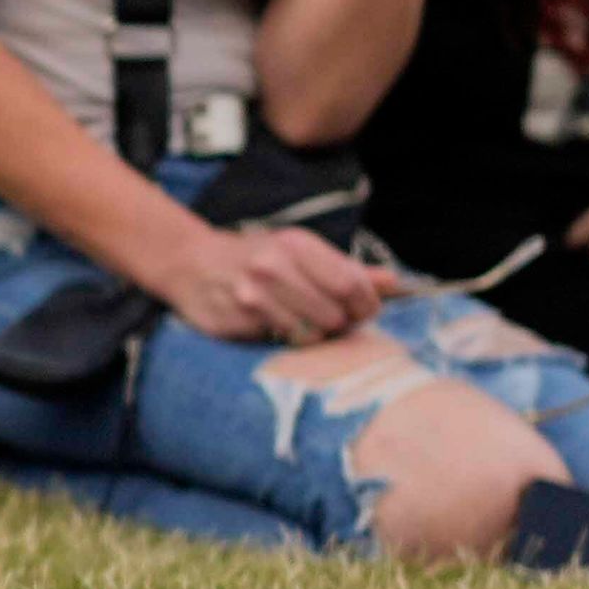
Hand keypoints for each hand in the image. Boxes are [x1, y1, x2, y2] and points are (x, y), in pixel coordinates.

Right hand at [151, 222, 399, 344]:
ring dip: (316, 335)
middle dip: (342, 323)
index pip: (351, 284)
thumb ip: (347, 269)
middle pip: (335, 314)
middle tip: (333, 320)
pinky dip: (289, 340)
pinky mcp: (237, 321)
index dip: (366, 304)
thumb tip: (395, 283)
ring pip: (312, 335)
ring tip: (303, 321)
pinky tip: (277, 325)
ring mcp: (252, 296)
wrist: (193, 264)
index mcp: (296, 244)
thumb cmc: (258, 258)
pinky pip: (283, 343)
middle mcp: (274, 266)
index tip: (364, 310)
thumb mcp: (300, 252)